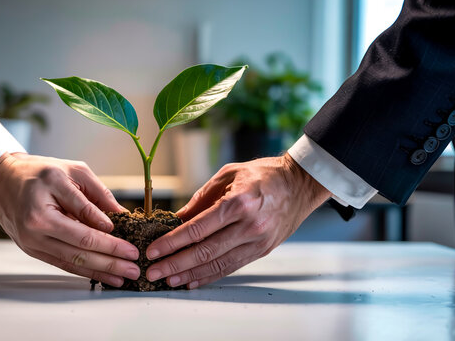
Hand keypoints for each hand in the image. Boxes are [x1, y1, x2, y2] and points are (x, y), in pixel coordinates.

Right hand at [0, 153, 140, 286]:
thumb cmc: (36, 171)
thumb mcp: (71, 170)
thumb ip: (97, 193)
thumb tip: (121, 215)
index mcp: (44, 201)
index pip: (84, 224)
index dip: (109, 238)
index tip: (130, 246)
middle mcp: (35, 225)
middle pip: (79, 247)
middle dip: (110, 260)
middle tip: (134, 267)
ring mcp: (31, 240)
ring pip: (71, 260)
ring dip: (100, 271)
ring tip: (123, 276)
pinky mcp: (31, 249)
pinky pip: (61, 263)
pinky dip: (83, 271)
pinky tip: (102, 275)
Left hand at [145, 153, 330, 288]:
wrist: (300, 183)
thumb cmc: (263, 174)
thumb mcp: (228, 175)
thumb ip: (201, 198)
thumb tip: (177, 219)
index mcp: (238, 203)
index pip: (197, 229)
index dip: (172, 243)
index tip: (153, 251)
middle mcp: (249, 225)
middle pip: (205, 251)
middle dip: (175, 264)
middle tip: (153, 272)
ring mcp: (257, 241)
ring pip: (218, 264)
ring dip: (190, 274)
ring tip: (169, 279)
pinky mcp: (263, 250)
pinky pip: (232, 267)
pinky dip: (211, 275)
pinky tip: (193, 280)